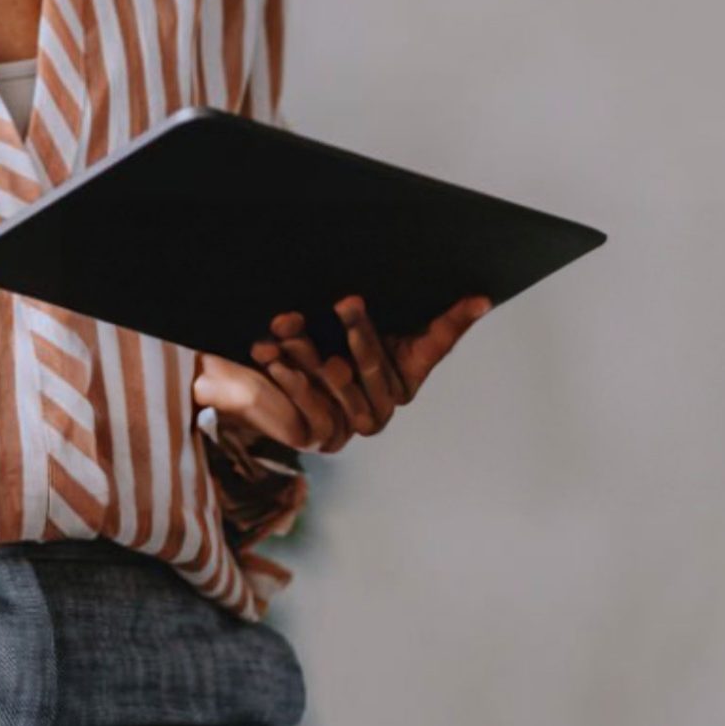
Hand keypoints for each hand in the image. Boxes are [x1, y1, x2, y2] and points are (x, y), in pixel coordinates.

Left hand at [192, 293, 490, 454]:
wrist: (246, 379)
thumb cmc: (306, 337)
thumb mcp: (333, 316)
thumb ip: (377, 306)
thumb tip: (465, 289)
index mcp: (402, 368)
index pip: (434, 341)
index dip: (455, 319)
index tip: (478, 295)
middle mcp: (384, 399)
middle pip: (377, 364)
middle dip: (361, 331)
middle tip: (345, 300)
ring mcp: (355, 421)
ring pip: (341, 385)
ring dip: (314, 352)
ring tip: (290, 323)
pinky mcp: (320, 436)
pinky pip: (314, 411)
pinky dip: (293, 382)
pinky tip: (273, 356)